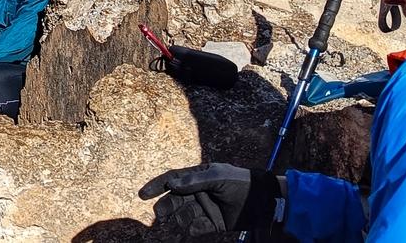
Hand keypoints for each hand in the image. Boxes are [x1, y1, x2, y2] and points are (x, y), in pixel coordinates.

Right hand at [136, 163, 279, 236]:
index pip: (172, 180)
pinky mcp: (213, 224)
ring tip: (188, 219)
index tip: (142, 195)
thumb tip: (171, 184)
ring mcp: (205, 209)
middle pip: (174, 200)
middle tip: (160, 214)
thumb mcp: (218, 177)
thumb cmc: (241, 183)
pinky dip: (195, 229)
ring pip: (184, 215)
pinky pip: (197, 228)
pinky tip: (198, 227)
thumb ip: (194, 181)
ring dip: (182, 218)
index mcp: (197, 177)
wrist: (263, 202)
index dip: (156, 186)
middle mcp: (198, 193)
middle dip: (166, 207)